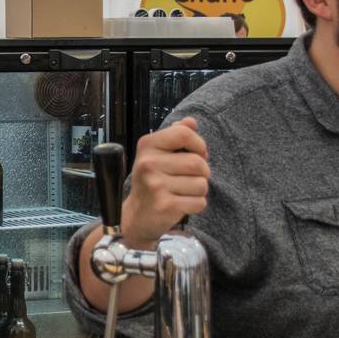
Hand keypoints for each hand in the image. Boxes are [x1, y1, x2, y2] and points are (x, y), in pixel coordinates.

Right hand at [120, 117, 209, 247]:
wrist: (136, 216)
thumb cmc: (151, 182)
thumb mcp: (157, 155)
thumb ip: (175, 136)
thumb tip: (191, 121)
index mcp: (147, 145)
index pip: (184, 134)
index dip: (199, 145)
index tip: (197, 154)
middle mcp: (148, 163)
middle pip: (197, 162)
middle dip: (202, 172)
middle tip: (189, 179)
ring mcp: (156, 185)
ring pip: (201, 184)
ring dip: (199, 190)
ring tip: (182, 192)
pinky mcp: (165, 205)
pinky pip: (199, 202)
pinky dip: (196, 205)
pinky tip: (181, 204)